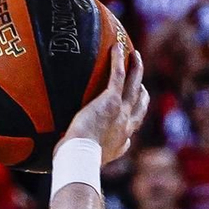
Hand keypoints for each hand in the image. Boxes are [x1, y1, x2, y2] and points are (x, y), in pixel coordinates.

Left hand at [59, 40, 147, 164]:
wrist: (80, 157)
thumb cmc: (76, 162)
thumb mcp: (83, 158)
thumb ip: (81, 153)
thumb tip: (67, 153)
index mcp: (120, 141)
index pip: (133, 126)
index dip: (136, 115)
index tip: (134, 109)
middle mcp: (126, 125)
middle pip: (140, 104)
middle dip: (142, 90)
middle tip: (140, 80)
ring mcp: (122, 111)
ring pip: (134, 84)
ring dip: (136, 68)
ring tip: (135, 55)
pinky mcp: (111, 100)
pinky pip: (118, 75)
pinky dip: (119, 60)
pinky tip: (117, 46)